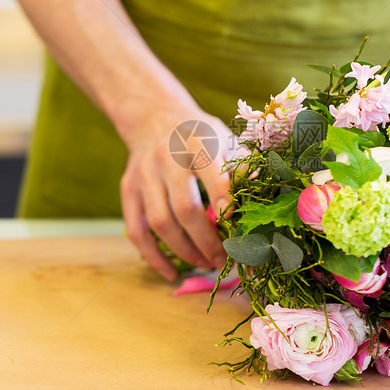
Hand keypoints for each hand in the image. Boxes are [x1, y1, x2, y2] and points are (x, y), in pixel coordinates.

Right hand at [119, 101, 237, 280]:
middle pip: (185, 208)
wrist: (155, 117)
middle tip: (224, 260)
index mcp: (198, 142)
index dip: (224, 202)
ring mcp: (144, 175)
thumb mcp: (225, 139)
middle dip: (207, 241)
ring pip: (160, 223)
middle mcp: (167, 158)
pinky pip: (137, 230)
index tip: (236, 227)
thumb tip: (261, 201)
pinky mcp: (128, 189)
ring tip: (205, 264)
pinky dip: (153, 256)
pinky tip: (171, 272)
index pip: (212, 175)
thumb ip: (242, 167)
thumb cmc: (200, 135)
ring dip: (185, 252)